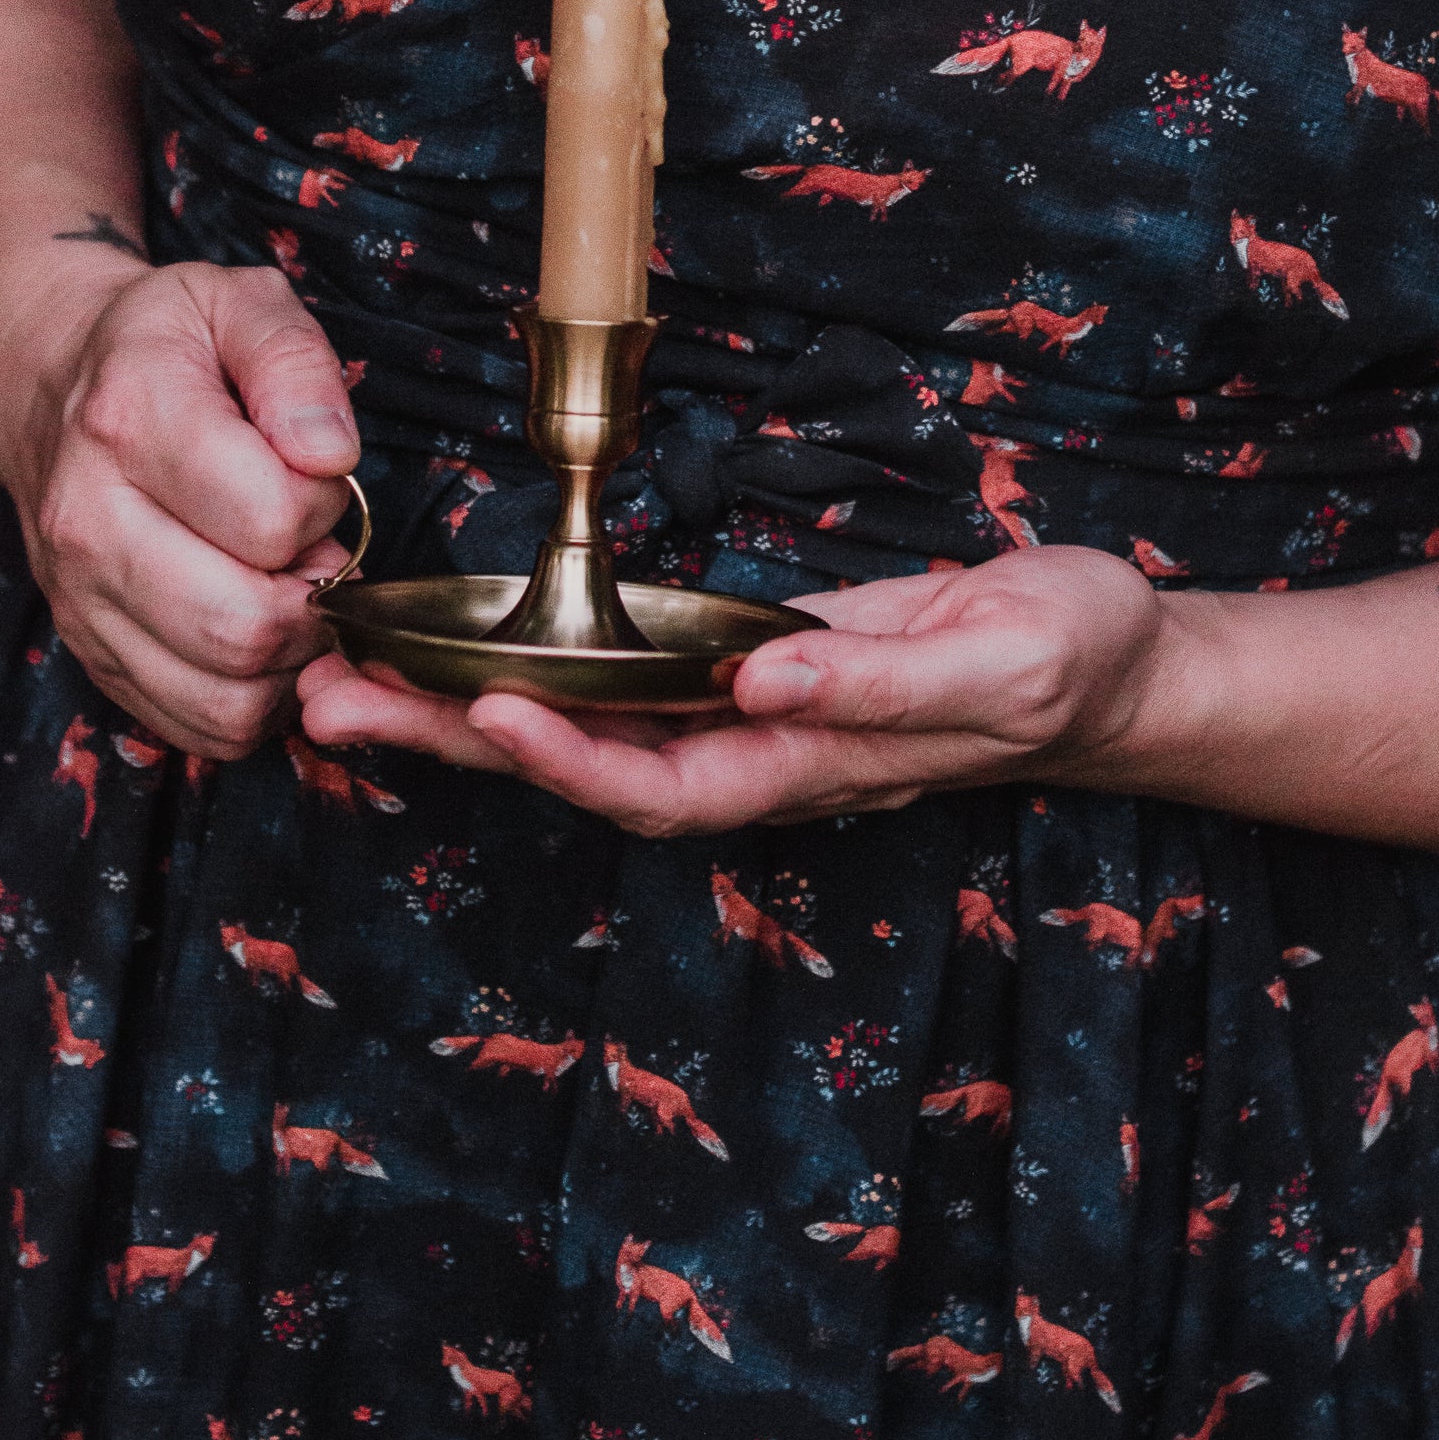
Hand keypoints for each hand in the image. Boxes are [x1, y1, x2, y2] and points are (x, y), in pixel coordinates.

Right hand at [6, 259, 360, 761]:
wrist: (57, 380)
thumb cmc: (169, 342)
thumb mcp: (242, 302)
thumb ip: (297, 364)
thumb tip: (329, 454)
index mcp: (130, 423)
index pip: (270, 518)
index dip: (325, 502)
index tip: (316, 472)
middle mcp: (90, 524)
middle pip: (245, 626)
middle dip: (315, 598)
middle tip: (317, 548)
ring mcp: (81, 600)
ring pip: (224, 697)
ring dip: (291, 660)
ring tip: (290, 590)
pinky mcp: (91, 653)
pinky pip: (196, 726)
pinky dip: (252, 700)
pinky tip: (261, 637)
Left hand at [297, 545, 1190, 834]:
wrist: (1109, 662)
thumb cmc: (1068, 659)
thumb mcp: (1004, 660)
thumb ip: (886, 682)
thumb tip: (766, 680)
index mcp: (816, 762)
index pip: (665, 783)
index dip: (569, 759)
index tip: (484, 711)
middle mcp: (763, 754)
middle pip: (587, 771)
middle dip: (458, 746)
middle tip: (329, 709)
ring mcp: (751, 717)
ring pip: (586, 732)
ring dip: (466, 716)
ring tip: (351, 688)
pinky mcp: (750, 668)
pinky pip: (621, 690)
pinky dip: (534, 675)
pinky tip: (467, 656)